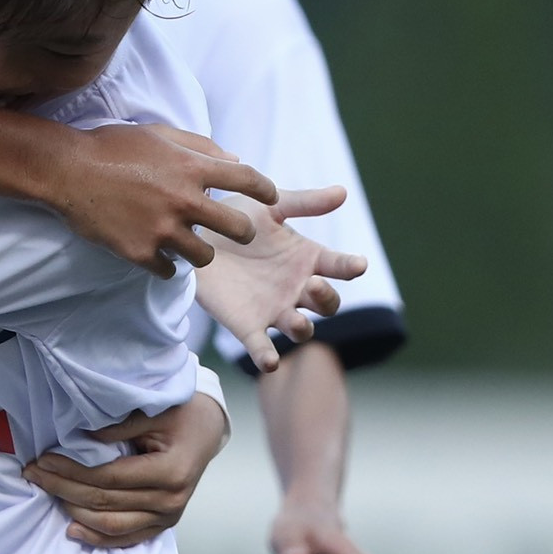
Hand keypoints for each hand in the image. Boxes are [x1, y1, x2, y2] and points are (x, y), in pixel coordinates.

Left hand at [24, 392, 228, 548]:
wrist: (207, 429)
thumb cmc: (180, 414)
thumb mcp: (152, 411)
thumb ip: (118, 426)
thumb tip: (81, 436)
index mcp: (170, 472)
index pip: (108, 478)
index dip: (71, 471)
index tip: (43, 459)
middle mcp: (171, 501)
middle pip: (104, 502)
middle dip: (62, 488)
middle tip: (33, 473)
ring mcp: (169, 517)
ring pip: (112, 525)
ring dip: (74, 512)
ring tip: (46, 492)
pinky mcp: (163, 524)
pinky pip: (127, 538)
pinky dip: (98, 538)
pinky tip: (72, 529)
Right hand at [49, 124, 278, 275]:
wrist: (66, 170)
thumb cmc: (112, 146)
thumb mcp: (158, 134)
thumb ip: (200, 146)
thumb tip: (235, 161)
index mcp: (191, 167)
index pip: (249, 179)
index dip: (267, 190)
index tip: (271, 199)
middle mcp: (183, 200)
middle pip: (239, 229)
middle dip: (242, 231)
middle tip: (233, 231)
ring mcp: (161, 229)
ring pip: (205, 256)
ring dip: (201, 251)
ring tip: (188, 243)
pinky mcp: (139, 251)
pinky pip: (168, 270)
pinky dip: (166, 264)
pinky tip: (157, 252)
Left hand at [194, 186, 368, 370]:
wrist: (193, 236)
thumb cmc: (237, 221)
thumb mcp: (269, 206)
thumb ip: (304, 202)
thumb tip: (343, 191)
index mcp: (307, 259)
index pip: (338, 266)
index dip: (349, 265)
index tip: (358, 264)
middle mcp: (297, 288)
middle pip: (326, 303)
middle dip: (326, 298)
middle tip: (314, 285)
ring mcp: (274, 309)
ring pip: (301, 328)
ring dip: (302, 327)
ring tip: (295, 320)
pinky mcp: (247, 325)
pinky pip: (262, 346)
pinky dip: (267, 356)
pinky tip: (269, 362)